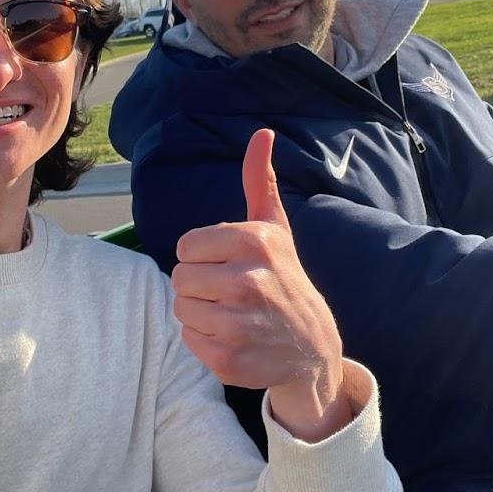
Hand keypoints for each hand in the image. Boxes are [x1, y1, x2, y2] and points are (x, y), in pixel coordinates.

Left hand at [171, 129, 352, 441]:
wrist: (313, 346)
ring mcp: (240, 324)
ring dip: (200, 313)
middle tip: (230, 293)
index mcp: (254, 243)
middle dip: (199, 285)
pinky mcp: (229, 359)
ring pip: (181, 309)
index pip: (186, 245)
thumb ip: (260, 180)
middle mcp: (248, 282)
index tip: (229, 264)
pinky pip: (189, 339)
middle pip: (179, 278)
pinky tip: (233, 338)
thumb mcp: (275, 228)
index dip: (203, 255)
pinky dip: (205, 341)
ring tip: (232, 314)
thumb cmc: (285, 278)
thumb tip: (262, 132)